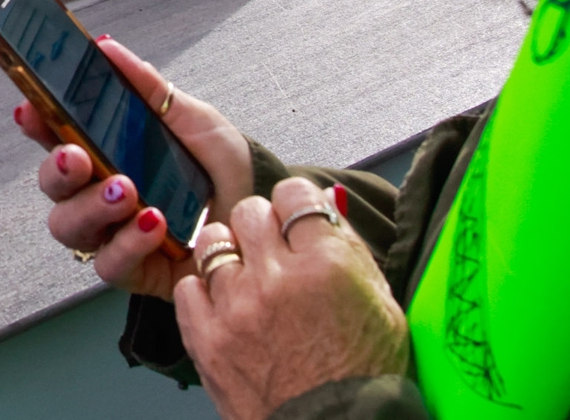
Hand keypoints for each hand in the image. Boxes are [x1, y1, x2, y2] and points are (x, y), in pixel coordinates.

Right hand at [13, 36, 254, 299]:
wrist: (259, 218)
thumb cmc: (220, 169)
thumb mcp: (192, 118)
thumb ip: (149, 87)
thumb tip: (107, 47)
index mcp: (102, 150)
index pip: (54, 134)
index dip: (35, 122)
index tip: (31, 108)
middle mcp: (96, 193)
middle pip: (52, 184)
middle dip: (57, 169)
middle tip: (79, 156)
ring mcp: (109, 233)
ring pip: (68, 226)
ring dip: (90, 207)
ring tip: (125, 190)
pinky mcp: (131, 270)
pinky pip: (108, 264)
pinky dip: (127, 243)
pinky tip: (154, 223)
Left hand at [172, 177, 408, 419]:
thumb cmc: (364, 377)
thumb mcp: (381, 305)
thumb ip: (350, 245)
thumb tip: (328, 198)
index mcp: (327, 264)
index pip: (294, 192)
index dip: (295, 206)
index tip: (296, 221)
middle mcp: (277, 278)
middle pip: (249, 210)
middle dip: (262, 226)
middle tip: (273, 252)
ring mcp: (237, 307)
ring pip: (213, 241)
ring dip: (230, 255)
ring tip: (247, 278)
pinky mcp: (207, 338)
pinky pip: (188, 286)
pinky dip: (204, 292)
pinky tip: (226, 306)